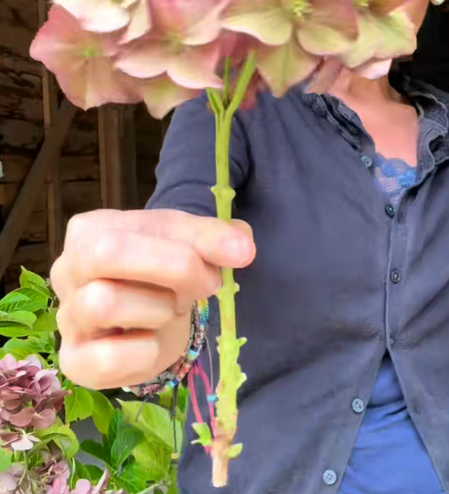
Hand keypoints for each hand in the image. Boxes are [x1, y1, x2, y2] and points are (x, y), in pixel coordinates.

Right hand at [52, 209, 254, 389]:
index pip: (138, 224)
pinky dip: (145, 353)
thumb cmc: (165, 274)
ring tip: (170, 311)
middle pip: (106, 254)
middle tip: (204, 285)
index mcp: (92, 230)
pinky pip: (108, 358)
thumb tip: (243, 249)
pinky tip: (152, 342)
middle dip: (172, 269)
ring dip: (159, 310)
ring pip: (104, 302)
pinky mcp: (75, 361)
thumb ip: (217, 238)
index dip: (190, 244)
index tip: (234, 257)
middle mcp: (68, 269)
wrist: (153, 322)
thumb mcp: (193, 244)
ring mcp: (66, 317)